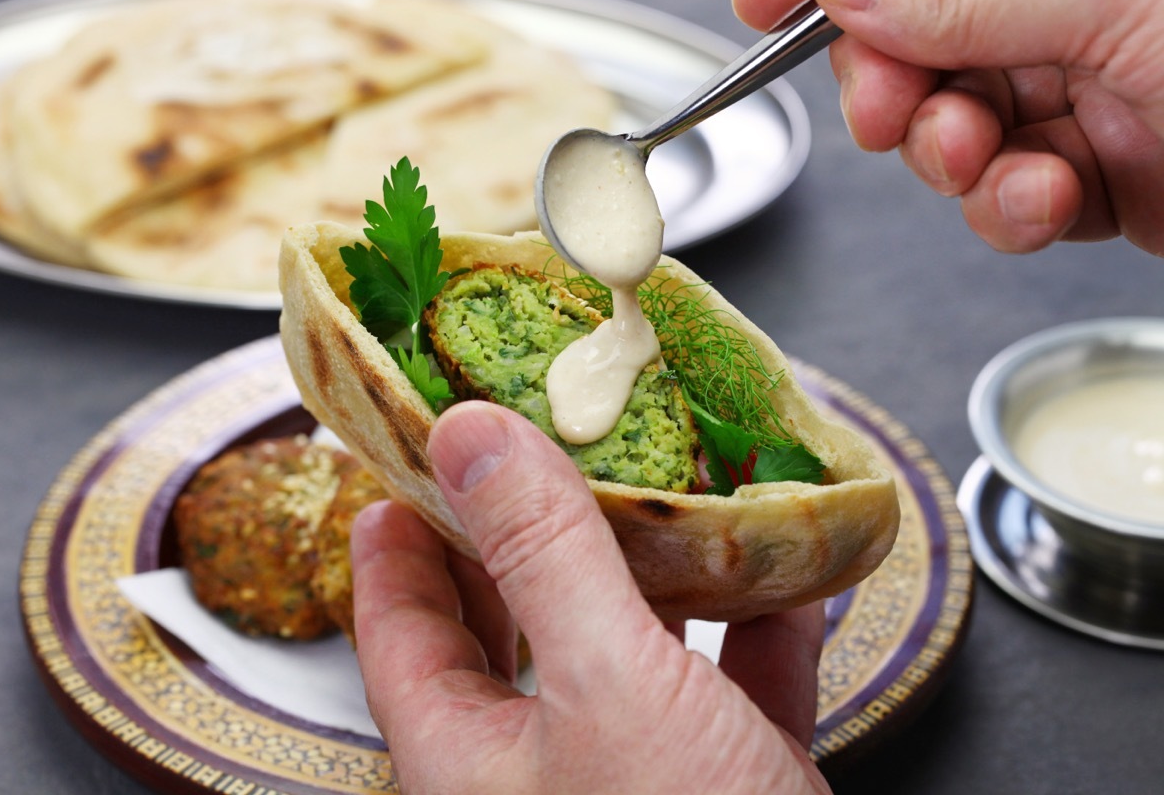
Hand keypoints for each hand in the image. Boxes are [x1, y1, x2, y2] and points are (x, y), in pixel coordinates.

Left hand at [351, 401, 830, 793]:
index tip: (414, 441)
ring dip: (660, 563)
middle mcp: (542, 766)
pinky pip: (737, 685)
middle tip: (544, 435)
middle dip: (531, 522)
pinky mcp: (731, 784)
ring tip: (670, 477)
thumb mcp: (607, 689)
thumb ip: (540, 556)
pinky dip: (762, 627)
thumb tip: (467, 434)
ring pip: (632, 642)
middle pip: (514, 617)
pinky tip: (795, 573)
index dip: (400, 523)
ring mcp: (640, 775)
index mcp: (467, 754)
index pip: (399, 617)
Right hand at [733, 0, 1163, 255]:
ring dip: (952, 159)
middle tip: (888, 110)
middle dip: (888, 89)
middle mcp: (1065, 15)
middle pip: (912, 47)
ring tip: (986, 158)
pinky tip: (1049, 197)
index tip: (761, 6)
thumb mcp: (1115, 4)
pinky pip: (1005, 197)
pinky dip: (1009, 210)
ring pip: (950, 131)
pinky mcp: (1095, 175)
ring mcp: (1081, 94)